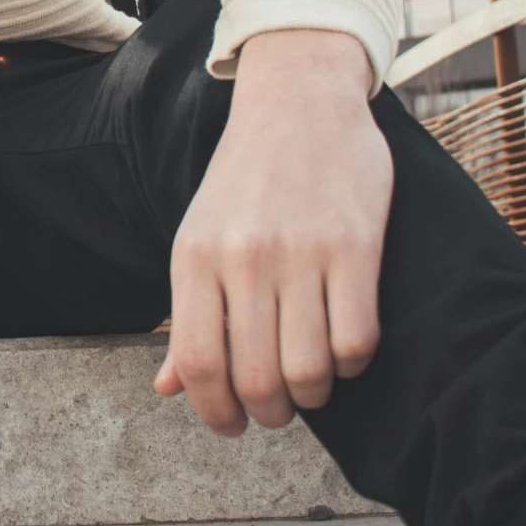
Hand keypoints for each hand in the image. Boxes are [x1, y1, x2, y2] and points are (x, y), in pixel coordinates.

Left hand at [156, 30, 391, 435]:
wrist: (298, 99)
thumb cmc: (245, 179)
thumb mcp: (200, 238)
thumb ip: (188, 315)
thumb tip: (169, 388)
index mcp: (195, 258)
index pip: (198, 364)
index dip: (215, 412)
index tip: (232, 426)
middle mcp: (243, 258)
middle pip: (255, 378)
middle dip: (268, 414)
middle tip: (277, 409)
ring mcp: (300, 252)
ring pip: (309, 370)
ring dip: (313, 397)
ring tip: (311, 384)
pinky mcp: (355, 246)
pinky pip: (356, 340)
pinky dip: (351, 365)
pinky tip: (344, 350)